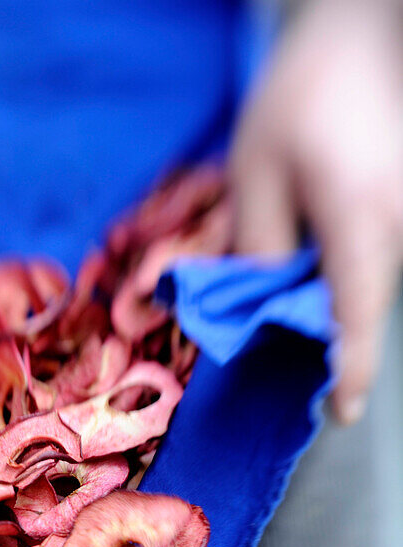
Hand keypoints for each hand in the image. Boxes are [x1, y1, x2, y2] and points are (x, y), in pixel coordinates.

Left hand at [230, 0, 402, 423]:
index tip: (341, 412)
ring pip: (368, 280)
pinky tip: (309, 245)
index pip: (359, 317)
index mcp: (361, 219)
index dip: (351, 371)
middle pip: (360, 303)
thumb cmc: (301, 95)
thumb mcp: (255, 171)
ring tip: (279, 278)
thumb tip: (260, 307)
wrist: (363, 32)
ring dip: (327, 293)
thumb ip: (257, 246)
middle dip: (318, 328)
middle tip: (268, 333)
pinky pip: (377, 254)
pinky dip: (342, 265)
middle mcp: (402, 224)